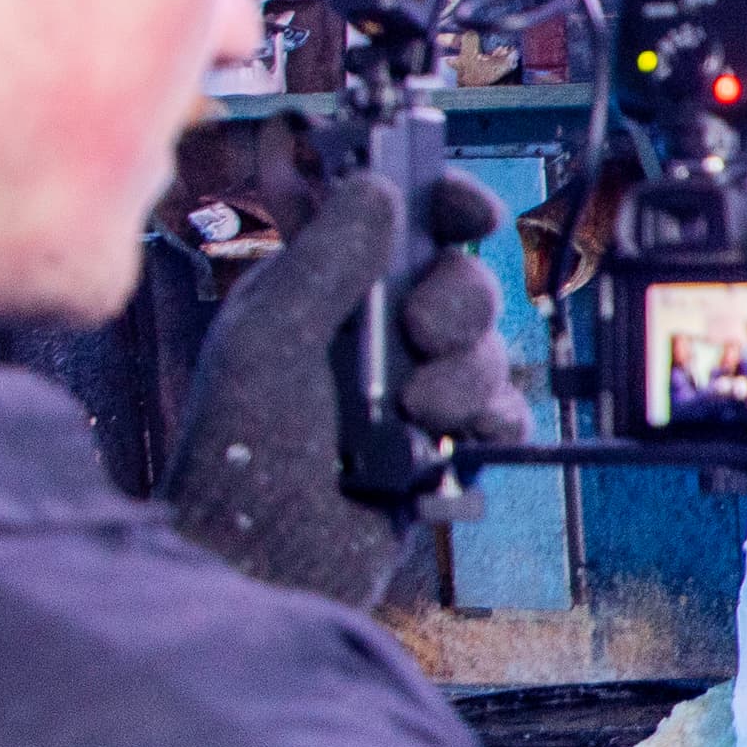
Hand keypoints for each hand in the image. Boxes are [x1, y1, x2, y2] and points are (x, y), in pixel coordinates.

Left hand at [167, 169, 524, 603]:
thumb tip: (380, 185)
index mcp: (324, 290)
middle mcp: (373, 332)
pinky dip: (492, 420)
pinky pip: (504, 413)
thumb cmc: (242, 453)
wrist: (264, 561)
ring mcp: (412, 388)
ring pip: (490, 347)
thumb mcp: (271, 338)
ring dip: (465, 374)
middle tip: (421, 332)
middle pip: (463, 279)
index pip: (399, 219)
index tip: (468, 210)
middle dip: (459, 301)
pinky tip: (456, 439)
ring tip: (416, 413)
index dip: (443, 202)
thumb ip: (326, 256)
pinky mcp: (444, 446)